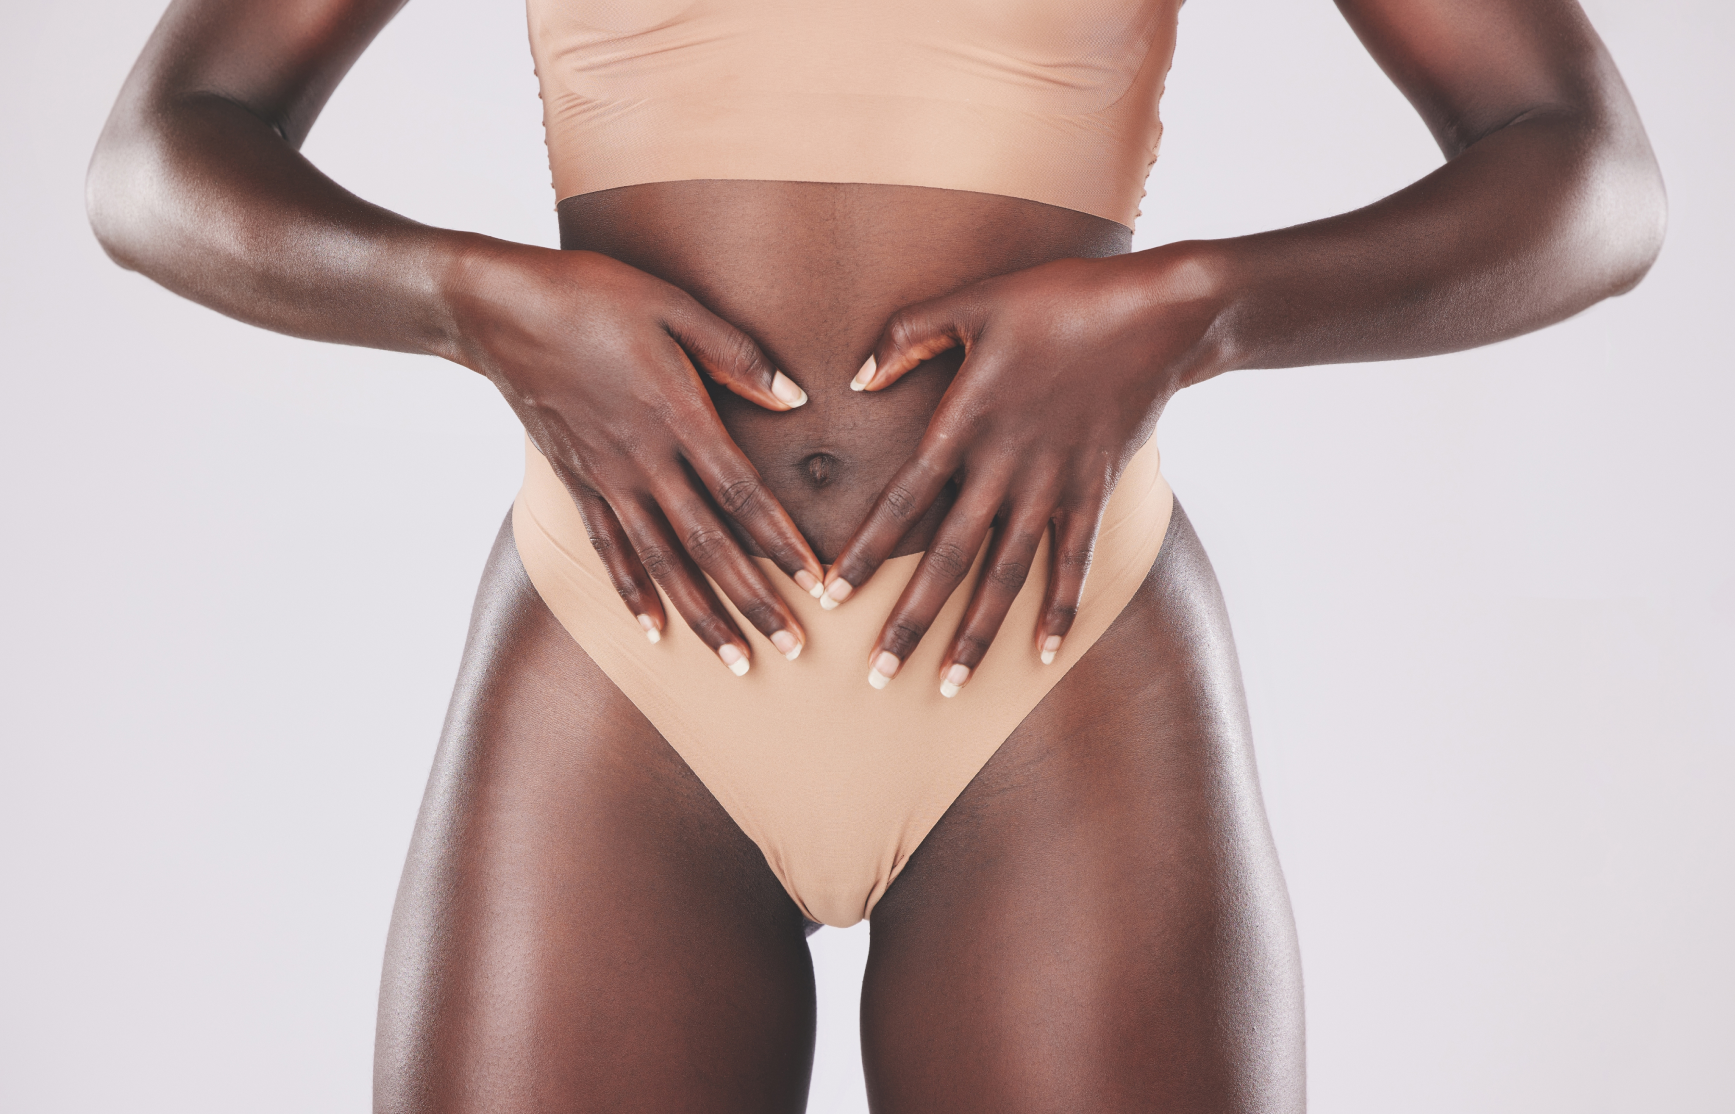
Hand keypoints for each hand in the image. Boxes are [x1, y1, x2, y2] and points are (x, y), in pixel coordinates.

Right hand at [448, 240, 823, 673]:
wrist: (498, 309)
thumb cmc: (594, 295)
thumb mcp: (673, 305)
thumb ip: (736, 354)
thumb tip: (796, 397)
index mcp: (676, 414)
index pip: (741, 493)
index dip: (782, 541)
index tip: (817, 582)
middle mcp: (643, 459)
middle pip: (708, 544)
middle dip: (753, 600)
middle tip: (792, 648)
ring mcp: (607, 477)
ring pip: (661, 562)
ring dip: (701, 615)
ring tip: (735, 662)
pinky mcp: (577, 482)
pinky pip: (608, 549)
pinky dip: (631, 593)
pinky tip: (653, 629)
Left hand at [818, 247, 1225, 694]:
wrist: (1156, 312)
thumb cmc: (1058, 299)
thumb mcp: (972, 301)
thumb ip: (905, 337)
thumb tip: (855, 380)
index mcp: (963, 424)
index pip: (900, 502)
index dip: (864, 553)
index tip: (831, 596)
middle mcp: (1003, 467)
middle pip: (946, 559)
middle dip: (909, 622)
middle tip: (877, 677)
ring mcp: (1053, 485)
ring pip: (1005, 576)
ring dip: (975, 634)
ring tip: (949, 685)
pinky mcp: (1095, 489)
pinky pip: (1073, 562)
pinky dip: (1059, 610)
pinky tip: (1042, 655)